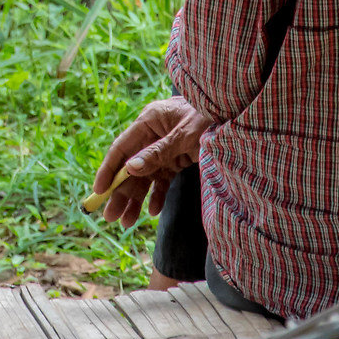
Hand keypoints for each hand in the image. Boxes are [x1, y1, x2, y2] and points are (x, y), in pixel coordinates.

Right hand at [91, 97, 205, 226]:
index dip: (109, 170)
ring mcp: (165, 147)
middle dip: (121, 192)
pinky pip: (163, 178)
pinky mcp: (178, 157)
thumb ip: (158, 152)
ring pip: (146, 176)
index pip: (122, 148)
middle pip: (132, 167)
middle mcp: (153, 133)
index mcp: (150, 120)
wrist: (238, 116)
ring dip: (136, 198)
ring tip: (127, 222)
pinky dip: (158, 194)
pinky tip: (153, 210)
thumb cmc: (212, 117)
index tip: (99, 191)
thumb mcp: (185, 135)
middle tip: (111, 216)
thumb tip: (130, 169)